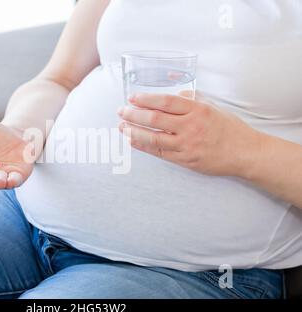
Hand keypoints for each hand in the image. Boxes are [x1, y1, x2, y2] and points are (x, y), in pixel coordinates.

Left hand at [117, 91, 262, 176]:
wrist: (245, 153)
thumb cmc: (229, 128)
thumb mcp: (213, 107)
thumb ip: (191, 100)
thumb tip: (172, 96)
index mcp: (198, 110)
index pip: (165, 101)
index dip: (145, 99)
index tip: (132, 97)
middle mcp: (191, 127)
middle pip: (155, 119)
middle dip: (134, 114)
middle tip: (121, 111)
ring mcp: (187, 145)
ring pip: (154, 138)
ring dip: (134, 131)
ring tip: (121, 126)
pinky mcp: (185, 160)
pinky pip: (159, 153)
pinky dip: (144, 146)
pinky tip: (133, 140)